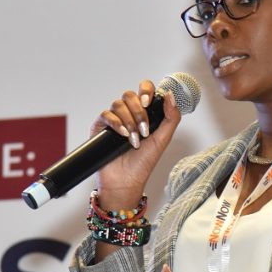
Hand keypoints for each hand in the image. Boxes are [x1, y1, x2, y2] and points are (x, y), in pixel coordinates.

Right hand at [92, 79, 180, 208]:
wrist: (125, 181)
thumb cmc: (143, 163)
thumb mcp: (163, 139)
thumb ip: (171, 117)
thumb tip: (170, 95)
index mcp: (144, 114)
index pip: (144, 90)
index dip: (145, 90)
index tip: (148, 103)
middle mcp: (128, 114)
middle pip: (130, 95)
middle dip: (139, 112)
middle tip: (144, 130)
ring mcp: (114, 120)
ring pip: (118, 104)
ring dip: (129, 121)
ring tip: (134, 140)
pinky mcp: (100, 127)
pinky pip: (106, 114)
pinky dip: (116, 123)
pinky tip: (122, 135)